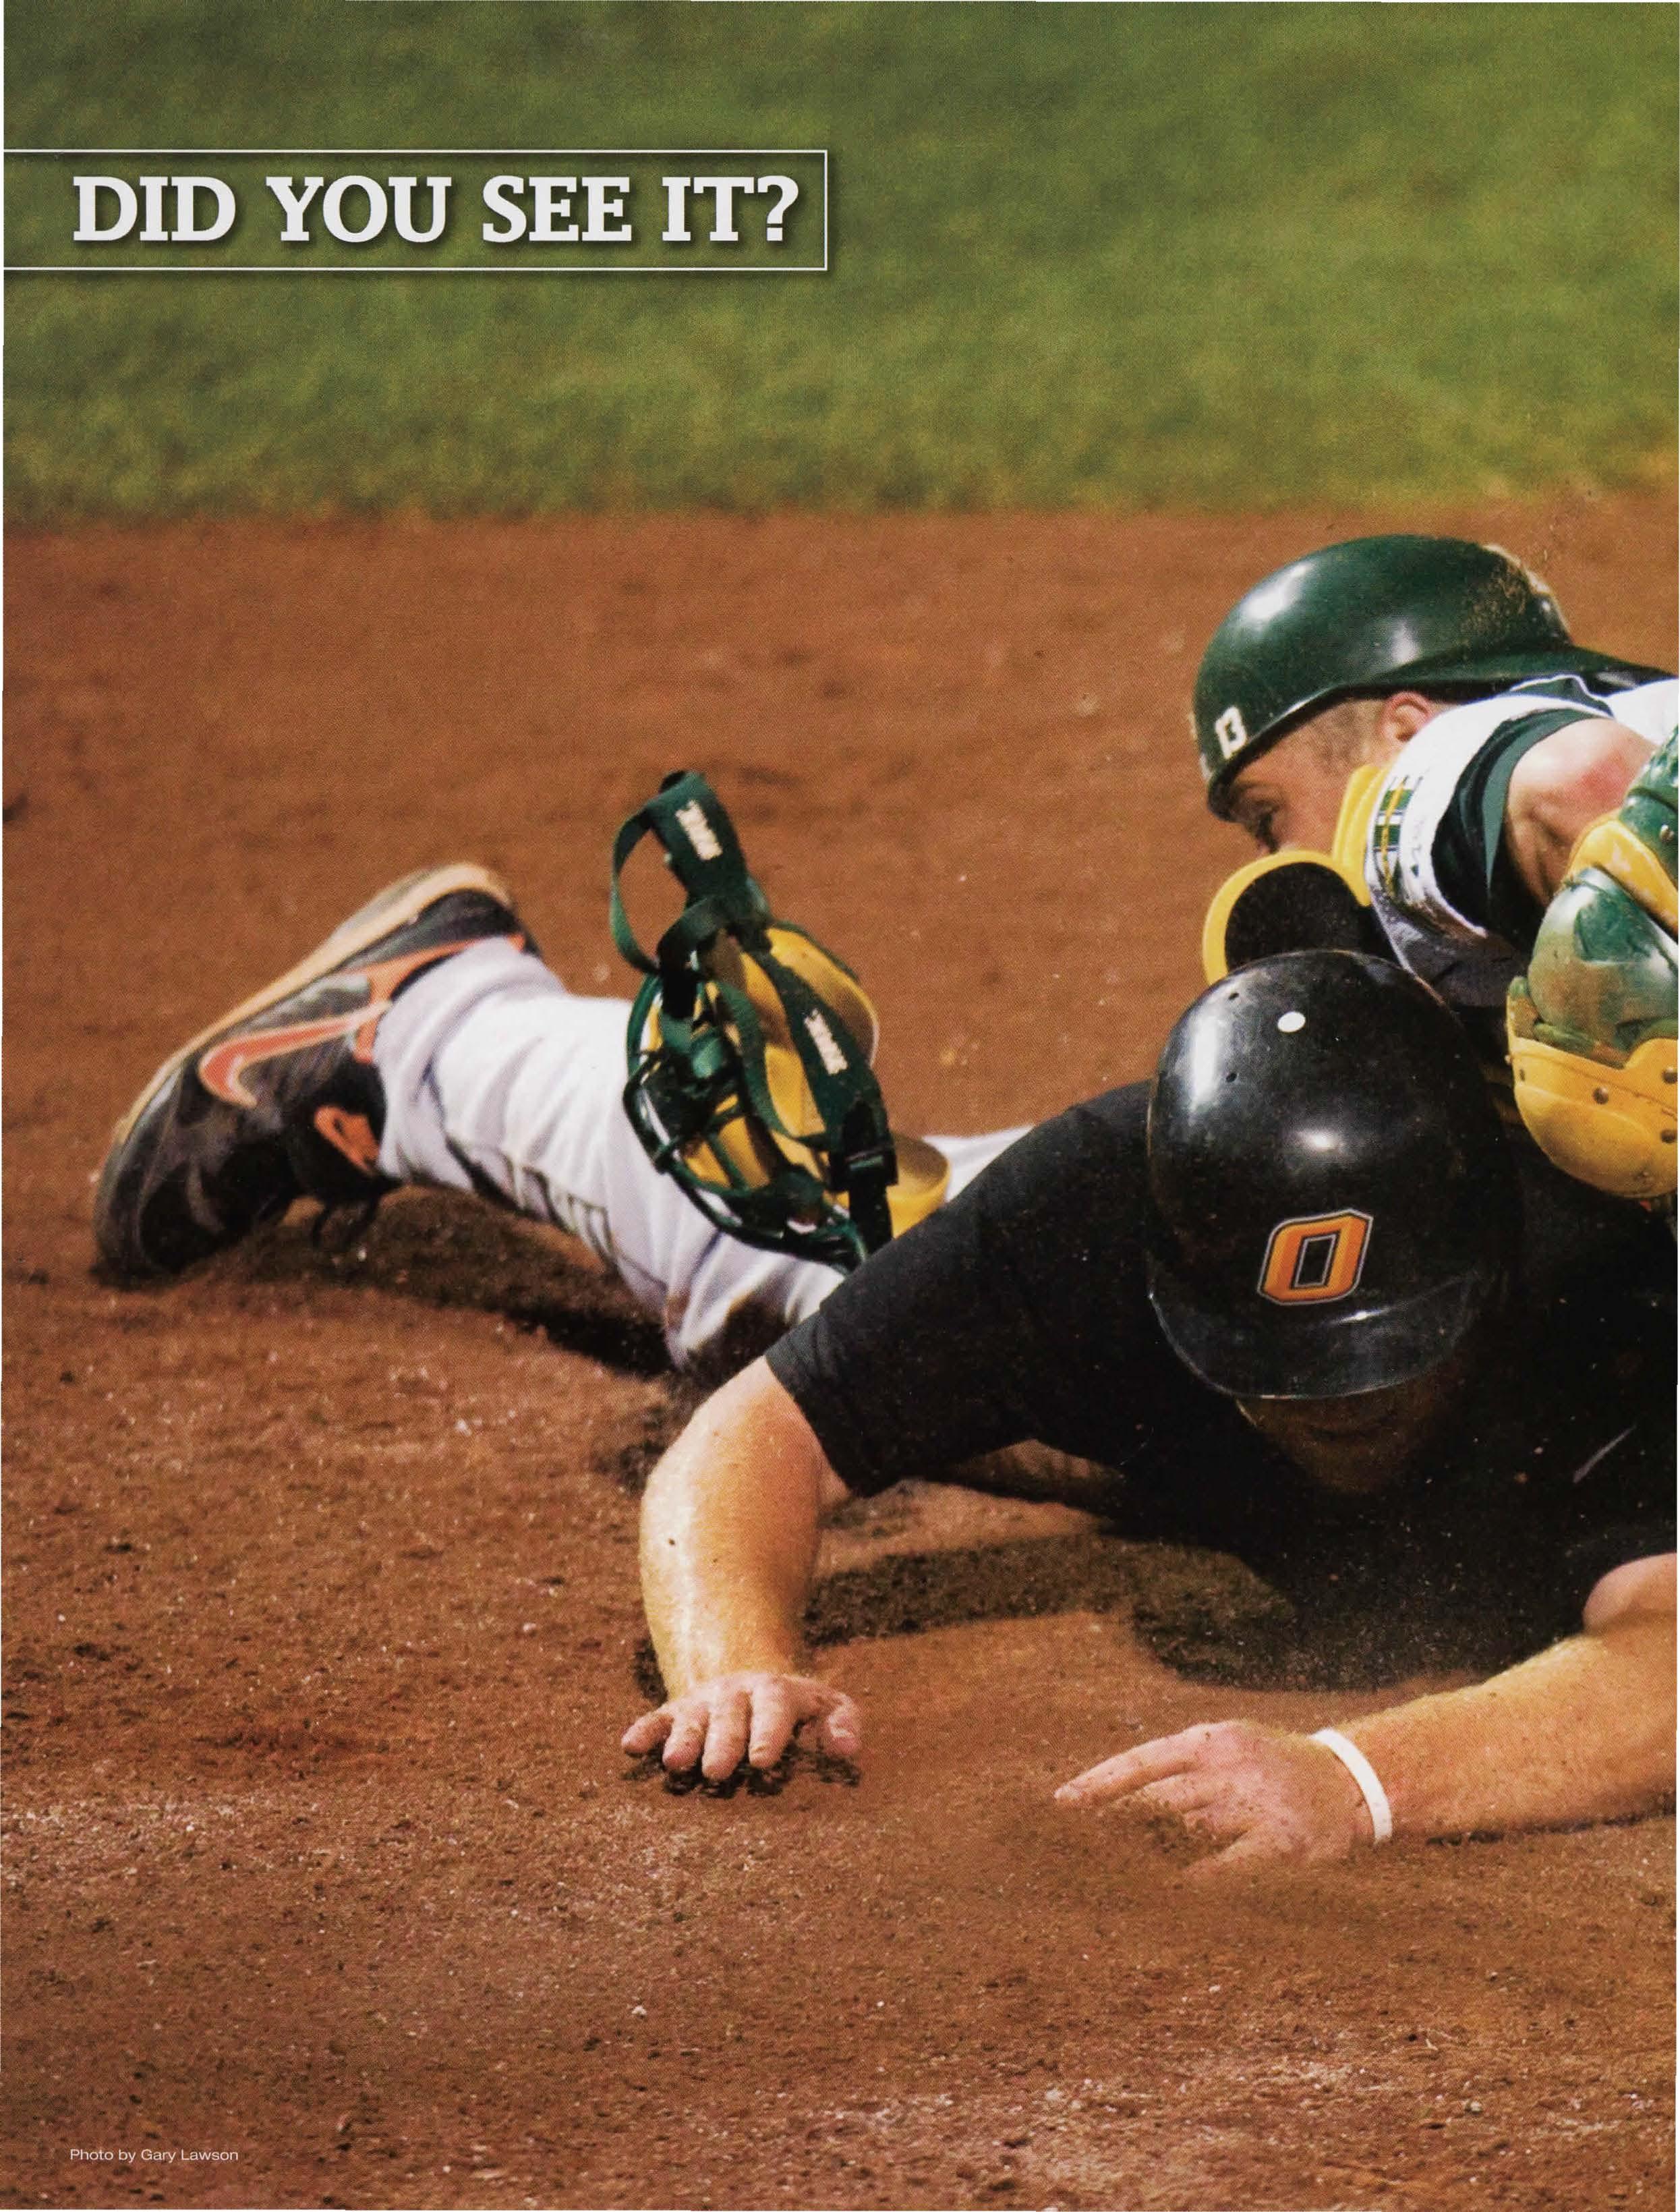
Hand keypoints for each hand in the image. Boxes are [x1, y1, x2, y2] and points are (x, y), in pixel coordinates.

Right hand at [621, 1671, 861, 1780]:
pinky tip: (629, 1747)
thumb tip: (848, 1751)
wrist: (752, 1682)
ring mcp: (704, 1702)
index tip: (764, 1760)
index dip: (769, 1732)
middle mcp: (737, 1694)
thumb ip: (842, 1723)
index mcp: (776, 1692)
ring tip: (675, 1765)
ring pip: (692, 1718)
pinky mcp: (676, 1712)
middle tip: (716, 1772)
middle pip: (729, 1716)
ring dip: (683, 1740)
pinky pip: (657, 1718)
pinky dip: (645, 1731)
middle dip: (722, 1742)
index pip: (773, 1708)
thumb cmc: (799, 1710)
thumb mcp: (828, 1706)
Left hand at [1055, 1719, 1373, 1870]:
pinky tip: (1171, 1891)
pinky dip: (1198, 1879)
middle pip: (1157, 1799)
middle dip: (1116, 1824)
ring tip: (1115, 1872)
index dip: (1100, 1781)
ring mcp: (1255, 1803)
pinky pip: (1228, 1865)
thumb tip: (1118, 1799)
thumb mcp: (1228, 1746)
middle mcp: (1228, 1766)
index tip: (1062, 1801)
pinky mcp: (1281, 1841)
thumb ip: (1181, 1768)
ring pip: (1188, 1831)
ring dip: (1151, 1854)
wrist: (1348, 1779)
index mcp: (1210, 1739)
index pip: (1143, 1760)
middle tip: (1078, 1847)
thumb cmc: (1271, 1765)